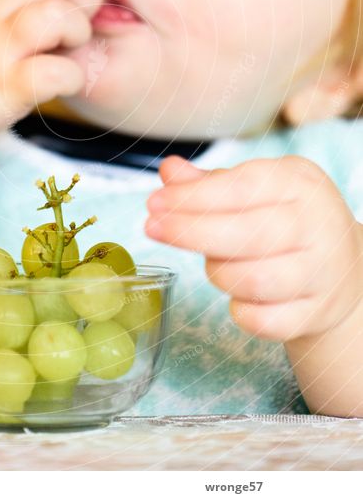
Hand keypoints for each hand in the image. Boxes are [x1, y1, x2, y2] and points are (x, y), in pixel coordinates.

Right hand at [0, 0, 101, 154]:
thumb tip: (17, 5)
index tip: (71, 7)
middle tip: (81, 22)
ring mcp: (0, 48)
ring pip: (58, 15)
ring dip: (78, 31)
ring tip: (69, 51)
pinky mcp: (5, 86)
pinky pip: (55, 72)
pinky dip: (72, 77)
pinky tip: (64, 84)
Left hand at [145, 154, 362, 340]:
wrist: (343, 266)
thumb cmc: (287, 218)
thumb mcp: (258, 187)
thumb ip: (210, 182)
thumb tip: (169, 171)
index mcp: (299, 183)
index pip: (240, 188)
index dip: (192, 197)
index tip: (154, 203)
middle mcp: (318, 225)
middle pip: (247, 234)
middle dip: (190, 232)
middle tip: (151, 228)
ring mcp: (322, 273)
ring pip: (254, 280)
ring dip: (217, 273)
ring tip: (209, 263)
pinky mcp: (318, 313)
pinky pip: (266, 322)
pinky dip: (240, 312)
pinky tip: (234, 298)